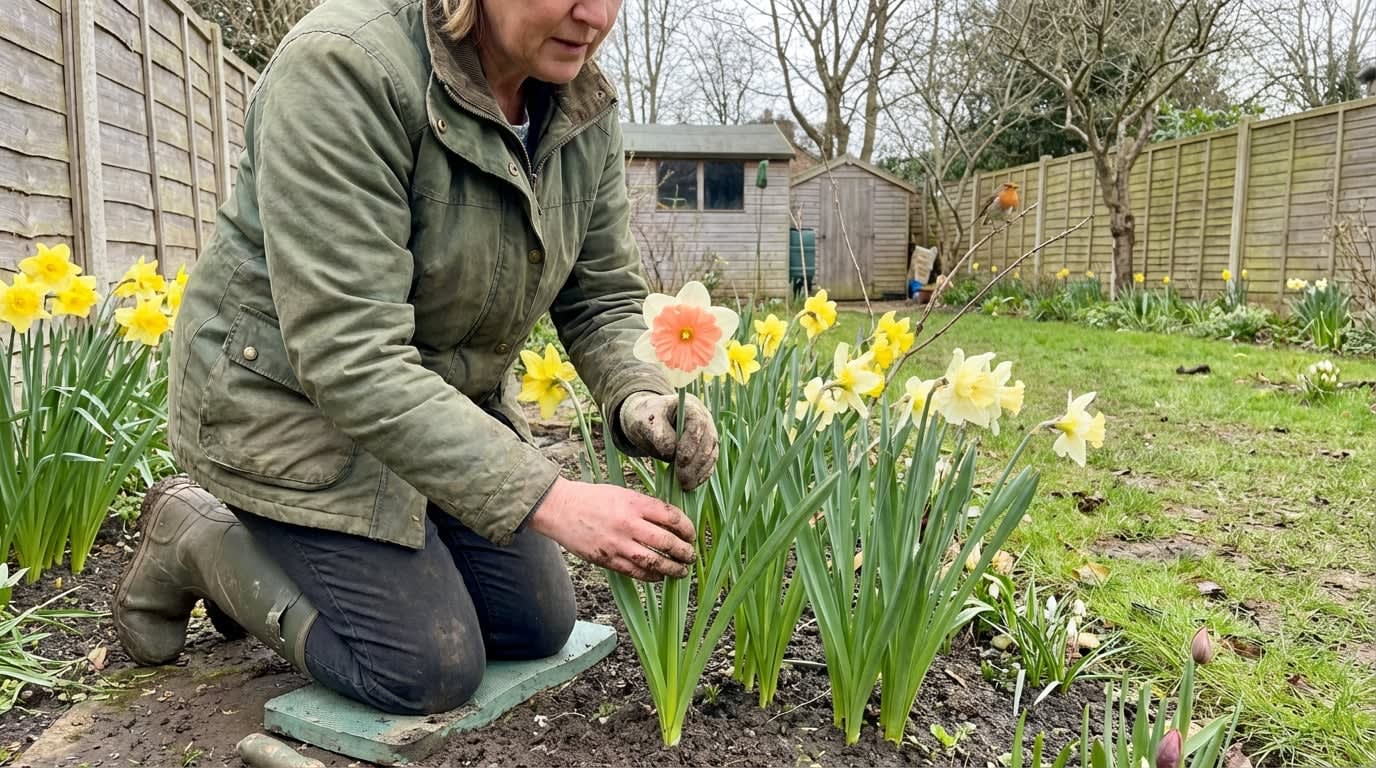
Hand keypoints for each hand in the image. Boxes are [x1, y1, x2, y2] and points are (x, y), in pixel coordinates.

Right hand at [529, 477, 695, 580]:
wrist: (560, 508)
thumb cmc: (591, 498)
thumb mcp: (622, 493)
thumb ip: (644, 506)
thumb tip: (670, 521)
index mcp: (634, 503)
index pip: (671, 517)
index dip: (687, 528)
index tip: (692, 534)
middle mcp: (629, 524)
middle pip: (667, 542)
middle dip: (685, 552)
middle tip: (691, 556)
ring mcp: (618, 544)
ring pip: (654, 561)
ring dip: (673, 568)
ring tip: (682, 571)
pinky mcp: (607, 559)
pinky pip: (635, 572)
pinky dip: (651, 576)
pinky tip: (660, 576)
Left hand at [618, 392, 718, 489]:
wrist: (647, 421)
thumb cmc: (646, 417)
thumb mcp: (646, 421)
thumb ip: (659, 433)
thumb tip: (671, 452)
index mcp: (690, 406)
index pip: (698, 425)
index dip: (691, 445)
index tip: (680, 462)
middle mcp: (704, 419)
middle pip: (708, 442)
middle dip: (697, 463)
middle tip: (683, 480)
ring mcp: (707, 434)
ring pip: (711, 454)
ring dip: (701, 472)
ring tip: (687, 486)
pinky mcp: (705, 449)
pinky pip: (708, 463)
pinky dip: (702, 475)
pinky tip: (692, 485)